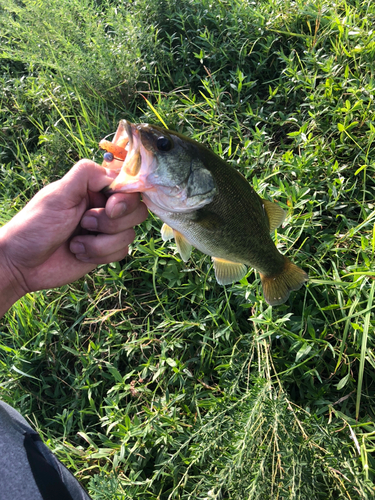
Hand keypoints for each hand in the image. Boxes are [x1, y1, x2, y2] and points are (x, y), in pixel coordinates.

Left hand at [0, 160, 147, 313]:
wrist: (22, 264)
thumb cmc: (35, 226)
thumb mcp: (58, 194)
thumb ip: (85, 174)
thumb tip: (114, 173)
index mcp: (93, 189)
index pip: (128, 187)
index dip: (125, 199)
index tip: (110, 208)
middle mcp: (103, 207)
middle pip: (137, 211)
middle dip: (112, 222)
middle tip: (85, 222)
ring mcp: (106, 231)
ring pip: (129, 235)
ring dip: (101, 243)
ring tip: (75, 242)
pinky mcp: (105, 252)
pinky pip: (121, 252)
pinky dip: (100, 255)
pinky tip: (78, 252)